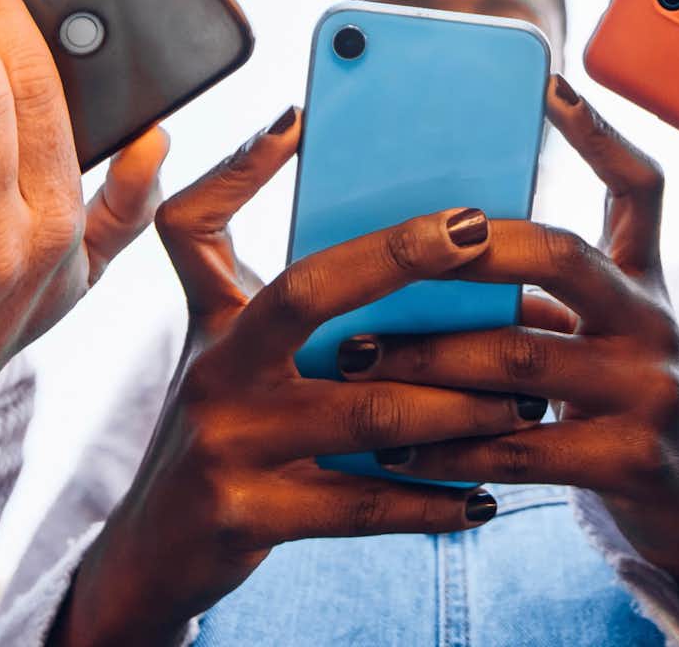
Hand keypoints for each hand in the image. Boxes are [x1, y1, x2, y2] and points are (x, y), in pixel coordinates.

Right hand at [64, 111, 522, 645]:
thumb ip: (283, 294)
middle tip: (481, 236)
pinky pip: (360, 506)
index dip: (240, 167)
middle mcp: (213, 374)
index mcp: (214, 324)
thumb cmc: (225, 434)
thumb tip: (389, 219)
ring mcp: (226, 446)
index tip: (306, 120)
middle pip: (307, 292)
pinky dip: (431, 501)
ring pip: (365, 411)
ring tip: (525, 398)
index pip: (198, 226)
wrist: (153, 557)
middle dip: (399, 257)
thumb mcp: (228, 355)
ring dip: (458, 403)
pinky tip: (484, 498)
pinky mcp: (246, 517)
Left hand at [343, 79, 678, 638]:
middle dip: (465, 250)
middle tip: (389, 255)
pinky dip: (446, 448)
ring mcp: (650, 390)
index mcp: (644, 278)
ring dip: (425, 358)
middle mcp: (654, 321)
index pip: (640, 186)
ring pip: (519, 358)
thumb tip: (413, 252)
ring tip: (354, 358)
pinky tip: (391, 450)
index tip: (549, 82)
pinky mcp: (631, 461)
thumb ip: (540, 291)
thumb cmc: (615, 401)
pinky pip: (519, 448)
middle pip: (560, 255)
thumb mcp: (601, 331)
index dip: (599, 133)